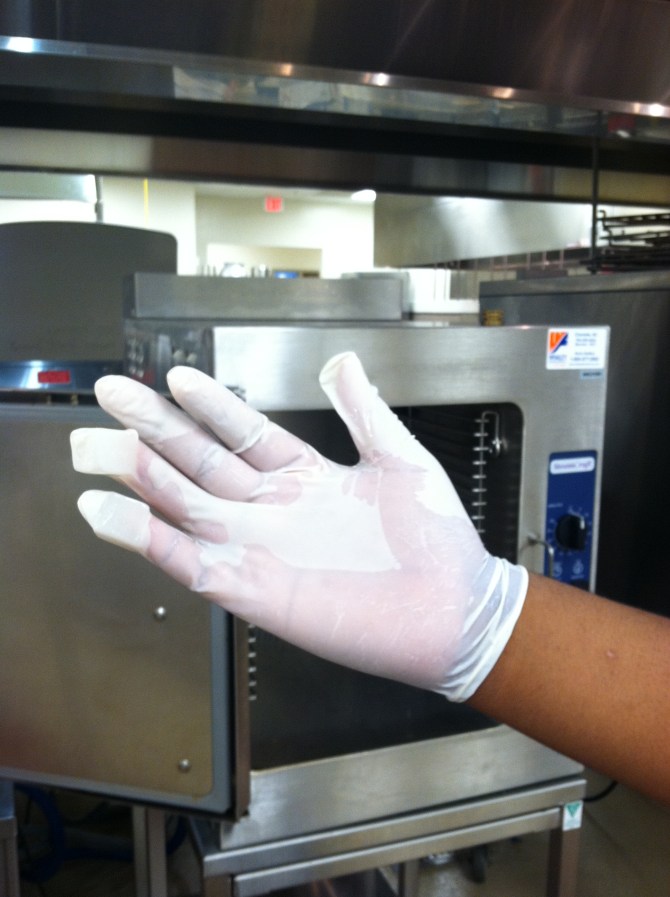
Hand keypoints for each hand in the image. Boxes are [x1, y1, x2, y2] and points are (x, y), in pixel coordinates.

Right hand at [70, 352, 526, 699]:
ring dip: (139, 477)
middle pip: (199, 463)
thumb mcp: (401, 458)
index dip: (209, 403)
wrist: (456, 607)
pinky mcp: (254, 592)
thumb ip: (364, 410)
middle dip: (153, 428)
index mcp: (305, 477)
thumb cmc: (437, 539)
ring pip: (184, 507)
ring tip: (98, 445)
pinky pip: (189, 562)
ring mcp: (260, 550)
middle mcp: (274, 511)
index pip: (242, 432)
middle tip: (112, 394)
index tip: (177, 376)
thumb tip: (342, 360)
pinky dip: (147, 539)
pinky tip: (112, 513)